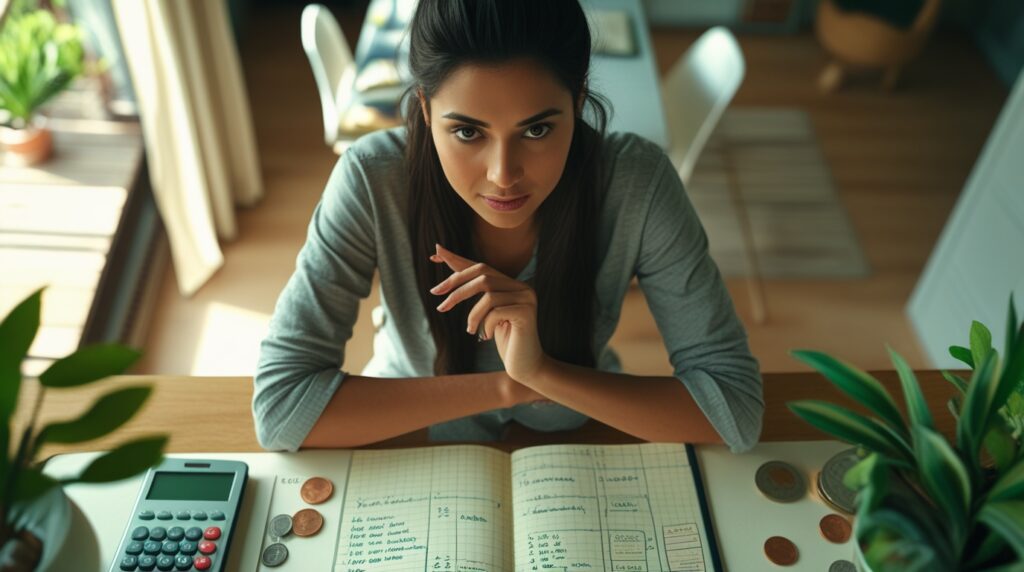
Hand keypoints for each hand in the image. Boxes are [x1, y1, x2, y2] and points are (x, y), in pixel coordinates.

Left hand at [430, 243, 546, 383]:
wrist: (526, 366)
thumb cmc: (504, 340)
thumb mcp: (486, 314)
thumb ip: (474, 293)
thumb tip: (447, 266)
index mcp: (511, 284)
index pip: (481, 266)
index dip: (457, 261)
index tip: (434, 256)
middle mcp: (522, 286)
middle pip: (483, 275)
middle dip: (457, 288)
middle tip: (441, 306)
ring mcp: (526, 297)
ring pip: (488, 294)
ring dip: (472, 315)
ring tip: (471, 331)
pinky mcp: (527, 311)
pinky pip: (495, 311)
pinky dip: (485, 325)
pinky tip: (487, 337)